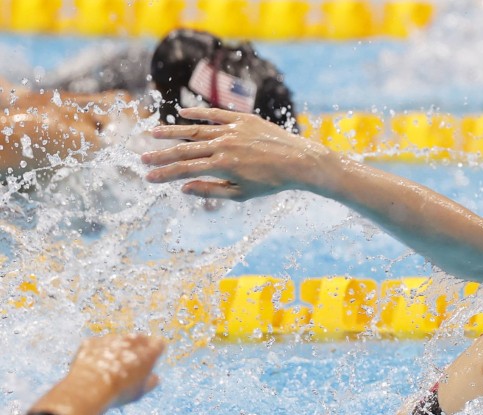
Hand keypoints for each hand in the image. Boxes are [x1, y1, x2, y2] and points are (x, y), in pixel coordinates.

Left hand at [31, 334, 165, 414]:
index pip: (158, 344)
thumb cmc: (119, 391)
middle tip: (131, 362)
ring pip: (117, 341)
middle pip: (138, 339)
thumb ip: (150, 382)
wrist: (89, 388)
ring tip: (111, 366)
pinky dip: (98, 351)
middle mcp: (131, 341)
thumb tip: (155, 378)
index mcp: (148, 352)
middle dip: (136, 347)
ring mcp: (111, 339)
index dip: (155, 351)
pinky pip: (98, 344)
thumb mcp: (139, 392)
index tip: (151, 358)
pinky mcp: (92, 341)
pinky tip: (95, 365)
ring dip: (117, 349)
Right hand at [142, 107, 325, 200]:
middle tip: (142, 157)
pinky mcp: (243, 119)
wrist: (299, 161)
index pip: (186, 170)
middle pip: (186, 150)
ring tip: (154, 133)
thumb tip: (183, 188)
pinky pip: (216, 114)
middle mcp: (225, 145)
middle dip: (162, 155)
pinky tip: (182, 113)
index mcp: (224, 166)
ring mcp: (233, 130)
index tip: (148, 177)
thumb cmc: (271, 182)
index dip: (165, 174)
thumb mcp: (241, 194)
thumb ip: (211, 190)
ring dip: (173, 132)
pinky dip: (199, 112)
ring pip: (197, 129)